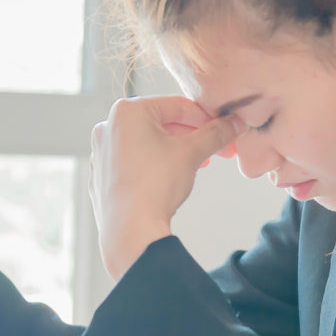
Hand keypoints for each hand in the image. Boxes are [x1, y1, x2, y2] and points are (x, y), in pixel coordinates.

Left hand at [89, 96, 244, 278]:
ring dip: (176, 150)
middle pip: (161, 124)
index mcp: (127, 111)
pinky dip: (155, 164)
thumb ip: (216, 133)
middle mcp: (108, 126)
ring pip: (148, 143)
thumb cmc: (155, 185)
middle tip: (217, 148)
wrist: (130, 230)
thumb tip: (235, 124)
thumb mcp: (192, 153)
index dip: (206, 117)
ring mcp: (101, 152)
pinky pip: (134, 161)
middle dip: (193, 136)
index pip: (177, 106)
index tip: (224, 128)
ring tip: (199, 163)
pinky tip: (172, 177)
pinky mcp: (101, 175)